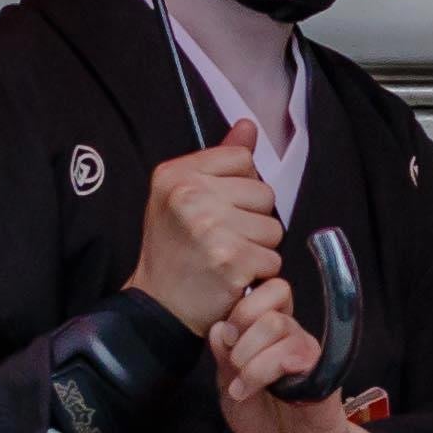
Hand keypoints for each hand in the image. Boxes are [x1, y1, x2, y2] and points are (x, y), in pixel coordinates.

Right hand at [134, 129, 279, 332]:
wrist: (158, 306)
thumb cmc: (173, 250)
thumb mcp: (182, 195)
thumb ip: (219, 159)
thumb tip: (248, 126)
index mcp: (176, 174)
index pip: (243, 159)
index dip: (239, 186)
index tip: (217, 208)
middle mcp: (191, 196)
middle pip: (264, 192)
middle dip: (251, 218)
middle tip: (221, 238)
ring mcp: (211, 228)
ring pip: (273, 227)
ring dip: (258, 247)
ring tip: (227, 256)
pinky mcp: (231, 260)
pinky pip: (272, 258)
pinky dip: (259, 272)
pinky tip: (233, 276)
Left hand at [212, 273, 374, 432]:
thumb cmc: (268, 420)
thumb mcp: (230, 389)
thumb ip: (224, 360)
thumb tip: (218, 327)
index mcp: (271, 332)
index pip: (267, 289)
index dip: (242, 306)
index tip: (227, 338)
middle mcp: (293, 334)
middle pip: (274, 294)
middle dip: (242, 328)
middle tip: (233, 363)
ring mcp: (309, 350)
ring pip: (279, 325)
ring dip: (250, 358)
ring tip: (241, 388)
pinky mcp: (324, 371)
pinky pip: (296, 353)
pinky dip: (265, 371)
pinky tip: (257, 391)